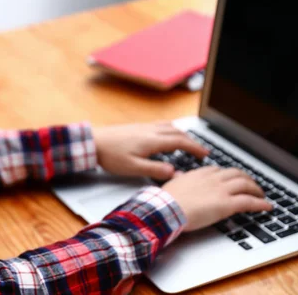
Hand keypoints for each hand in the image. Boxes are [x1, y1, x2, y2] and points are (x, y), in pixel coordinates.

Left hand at [93, 121, 208, 179]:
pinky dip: (170, 130)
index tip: (205, 154)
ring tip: (187, 143)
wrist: (93, 141)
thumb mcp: (133, 168)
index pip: (180, 142)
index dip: (195, 148)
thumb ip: (155, 169)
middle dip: (192, 141)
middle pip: (177, 132)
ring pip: (169, 127)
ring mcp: (143, 127)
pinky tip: (166, 135)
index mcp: (152, 140)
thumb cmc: (110, 156)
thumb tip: (175, 172)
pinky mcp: (137, 126)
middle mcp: (150, 130)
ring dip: (181, 134)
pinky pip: (160, 125)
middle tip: (200, 151)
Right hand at [162, 166, 272, 231]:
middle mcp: (213, 179)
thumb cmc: (166, 199)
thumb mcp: (173, 183)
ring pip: (246, 185)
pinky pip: (249, 201)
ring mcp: (221, 190)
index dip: (229, 175)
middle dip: (247, 179)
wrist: (166, 208)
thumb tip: (179, 177)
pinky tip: (266, 206)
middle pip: (236, 174)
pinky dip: (260, 203)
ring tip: (261, 195)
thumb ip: (181, 179)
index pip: (219, 170)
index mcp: (200, 173)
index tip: (231, 179)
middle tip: (252, 185)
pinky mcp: (227, 204)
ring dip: (256, 189)